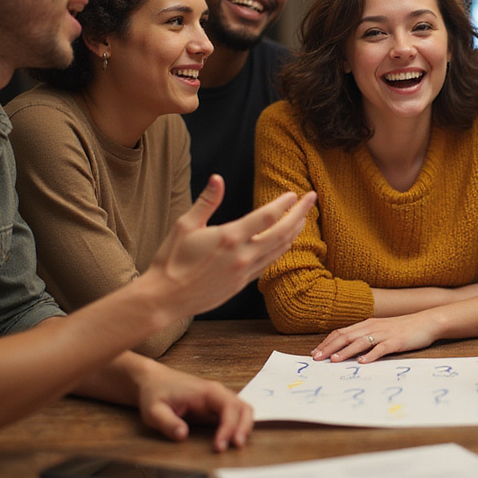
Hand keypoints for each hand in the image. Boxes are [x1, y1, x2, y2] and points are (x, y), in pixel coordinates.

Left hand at [135, 362, 252, 452]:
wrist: (154, 381)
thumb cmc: (155, 393)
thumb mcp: (154, 411)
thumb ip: (167, 423)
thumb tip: (183, 435)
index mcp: (206, 391)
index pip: (228, 407)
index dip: (228, 427)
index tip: (219, 446)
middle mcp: (217, 393)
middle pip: (243, 407)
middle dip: (243, 427)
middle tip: (236, 446)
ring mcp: (218, 399)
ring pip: (242, 410)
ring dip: (244, 427)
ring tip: (236, 445)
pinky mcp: (216, 407)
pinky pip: (235, 414)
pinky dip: (238, 426)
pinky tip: (232, 439)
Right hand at [144, 175, 315, 319]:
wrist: (165, 298)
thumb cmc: (171, 259)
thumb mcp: (184, 225)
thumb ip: (206, 201)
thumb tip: (218, 178)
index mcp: (229, 237)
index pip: (266, 217)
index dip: (283, 204)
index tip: (293, 194)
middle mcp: (242, 255)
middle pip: (282, 232)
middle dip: (300, 214)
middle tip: (312, 199)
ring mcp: (244, 271)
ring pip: (279, 250)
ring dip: (294, 232)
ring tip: (303, 218)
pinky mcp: (242, 283)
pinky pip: (269, 264)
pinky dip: (281, 250)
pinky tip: (285, 242)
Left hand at [311, 313, 439, 363]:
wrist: (425, 322)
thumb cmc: (402, 329)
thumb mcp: (380, 330)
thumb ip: (366, 337)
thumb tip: (348, 350)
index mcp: (367, 324)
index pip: (341, 332)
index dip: (327, 342)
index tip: (315, 352)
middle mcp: (372, 327)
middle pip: (346, 336)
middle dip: (330, 348)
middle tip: (317, 359)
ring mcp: (384, 334)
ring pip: (360, 342)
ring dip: (346, 351)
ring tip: (334, 360)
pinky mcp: (396, 341)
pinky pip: (381, 348)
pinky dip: (371, 355)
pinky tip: (363, 362)